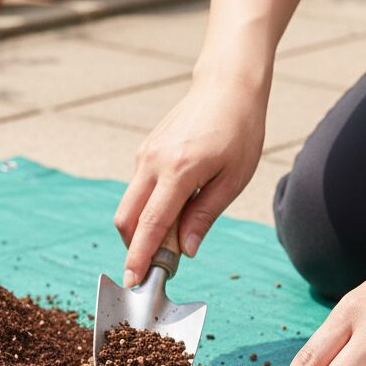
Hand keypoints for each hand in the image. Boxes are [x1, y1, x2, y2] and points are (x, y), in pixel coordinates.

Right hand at [114, 76, 267, 286]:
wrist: (227, 85)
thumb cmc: (239, 131)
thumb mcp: (233, 178)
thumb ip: (205, 215)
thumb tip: (185, 250)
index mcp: (179, 170)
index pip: (151, 224)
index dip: (139, 256)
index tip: (130, 280)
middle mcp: (153, 162)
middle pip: (127, 218)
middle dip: (134, 247)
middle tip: (156, 265)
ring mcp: (145, 155)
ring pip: (129, 205)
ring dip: (142, 229)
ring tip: (175, 234)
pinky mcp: (145, 151)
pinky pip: (137, 190)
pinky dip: (147, 209)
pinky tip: (175, 209)